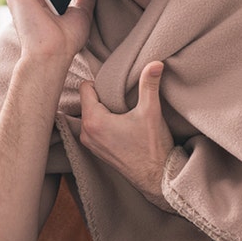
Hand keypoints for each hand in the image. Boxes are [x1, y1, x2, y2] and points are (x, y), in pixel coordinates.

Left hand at [79, 61, 174, 205]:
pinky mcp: (96, 151)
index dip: (101, 82)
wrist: (157, 178)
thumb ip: (149, 84)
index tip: (116, 85)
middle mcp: (85, 133)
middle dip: (102, 96)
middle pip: (86, 101)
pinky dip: (103, 122)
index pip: (85, 87)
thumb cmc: (153, 147)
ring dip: (102, 110)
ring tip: (122, 111)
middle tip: (121, 97)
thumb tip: (155, 62)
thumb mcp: (151, 112)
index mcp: (93, 121)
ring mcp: (89, 144)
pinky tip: (121, 124)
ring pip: (89, 115)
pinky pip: (92, 128)